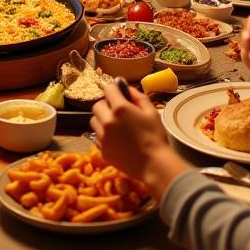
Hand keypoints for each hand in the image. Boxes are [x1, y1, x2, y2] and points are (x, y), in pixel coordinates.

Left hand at [90, 80, 184, 197]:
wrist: (154, 165)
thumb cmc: (156, 136)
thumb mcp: (151, 111)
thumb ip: (137, 95)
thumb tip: (123, 85)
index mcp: (120, 108)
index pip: (108, 89)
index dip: (114, 90)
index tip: (120, 94)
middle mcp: (107, 120)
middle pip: (97, 105)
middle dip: (106, 105)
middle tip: (119, 112)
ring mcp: (102, 136)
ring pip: (94, 120)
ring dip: (102, 119)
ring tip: (116, 126)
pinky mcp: (102, 149)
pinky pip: (97, 136)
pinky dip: (104, 135)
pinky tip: (117, 140)